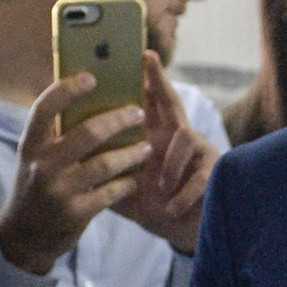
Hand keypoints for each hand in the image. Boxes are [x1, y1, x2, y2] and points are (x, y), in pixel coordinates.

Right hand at [0, 73, 155, 275]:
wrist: (23, 235)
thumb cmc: (36, 184)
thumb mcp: (35, 157)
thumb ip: (55, 133)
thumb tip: (87, 96)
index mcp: (30, 145)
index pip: (45, 108)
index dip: (67, 90)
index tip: (91, 78)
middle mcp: (41, 165)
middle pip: (86, 133)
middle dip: (118, 120)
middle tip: (138, 112)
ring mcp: (58, 191)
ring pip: (104, 164)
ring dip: (130, 153)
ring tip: (146, 147)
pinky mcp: (74, 214)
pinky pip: (110, 193)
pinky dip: (126, 183)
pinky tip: (135, 177)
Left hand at [113, 52, 216, 255]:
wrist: (179, 232)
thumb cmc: (151, 205)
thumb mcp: (124, 185)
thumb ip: (105, 168)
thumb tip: (71, 154)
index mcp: (155, 136)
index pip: (151, 103)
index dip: (149, 80)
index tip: (141, 54)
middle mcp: (177, 138)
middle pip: (173, 102)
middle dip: (161, 80)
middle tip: (149, 59)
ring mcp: (199, 152)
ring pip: (186, 134)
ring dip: (170, 162)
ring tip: (160, 187)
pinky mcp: (214, 173)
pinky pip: (199, 178)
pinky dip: (183, 195)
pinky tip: (172, 208)